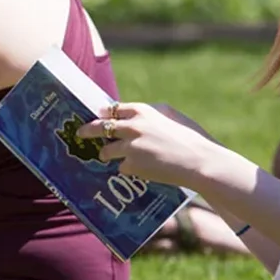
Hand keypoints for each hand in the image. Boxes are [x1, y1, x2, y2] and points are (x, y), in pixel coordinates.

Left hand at [77, 102, 222, 187]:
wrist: (200, 162)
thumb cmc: (192, 138)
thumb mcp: (172, 116)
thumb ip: (151, 113)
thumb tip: (133, 113)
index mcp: (142, 111)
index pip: (112, 109)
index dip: (103, 113)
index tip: (97, 116)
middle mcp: (132, 126)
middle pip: (99, 126)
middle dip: (87, 130)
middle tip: (79, 133)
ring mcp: (130, 147)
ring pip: (106, 151)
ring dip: (106, 154)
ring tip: (106, 157)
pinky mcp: (132, 165)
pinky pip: (122, 167)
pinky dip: (128, 169)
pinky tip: (140, 170)